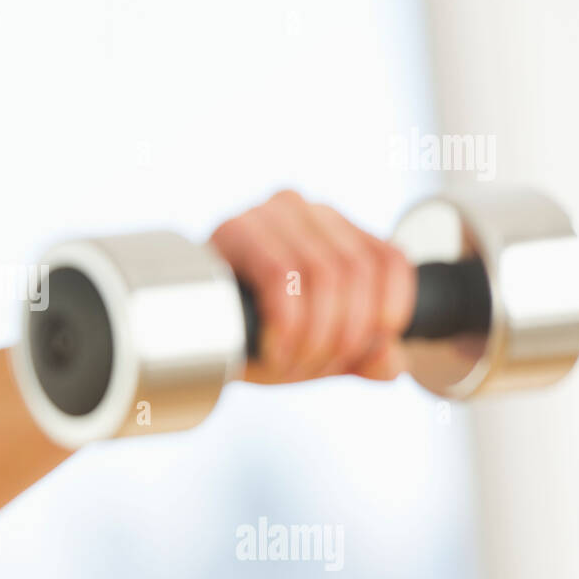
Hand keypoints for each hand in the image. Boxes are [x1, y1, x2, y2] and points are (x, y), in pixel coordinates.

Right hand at [207, 189, 416, 384]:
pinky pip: (280, 274)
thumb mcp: (322, 350)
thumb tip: (390, 361)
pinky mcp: (235, 228)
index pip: (389, 260)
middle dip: (342, 335)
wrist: (188, 333)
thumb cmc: (257, 335)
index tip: (364, 352)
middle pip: (356, 272)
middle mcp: (308, 210)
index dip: (388, 313)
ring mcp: (270, 214)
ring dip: (311, 335)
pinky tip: (273, 348)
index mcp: (339, 229)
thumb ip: (366, 356)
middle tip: (312, 368)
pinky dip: (286, 322)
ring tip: (288, 363)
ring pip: (322, 274)